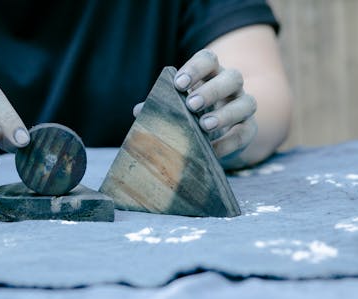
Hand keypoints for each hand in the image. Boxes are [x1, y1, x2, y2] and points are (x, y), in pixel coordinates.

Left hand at [134, 49, 256, 165]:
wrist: (217, 135)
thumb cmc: (191, 113)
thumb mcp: (177, 106)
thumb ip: (162, 105)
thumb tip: (139, 110)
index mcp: (211, 73)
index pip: (208, 59)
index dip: (195, 68)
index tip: (178, 83)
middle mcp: (231, 86)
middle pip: (232, 77)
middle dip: (212, 90)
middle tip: (191, 104)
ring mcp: (243, 106)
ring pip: (247, 103)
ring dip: (225, 113)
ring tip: (204, 125)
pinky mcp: (249, 129)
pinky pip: (246, 132)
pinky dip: (229, 141)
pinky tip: (212, 149)